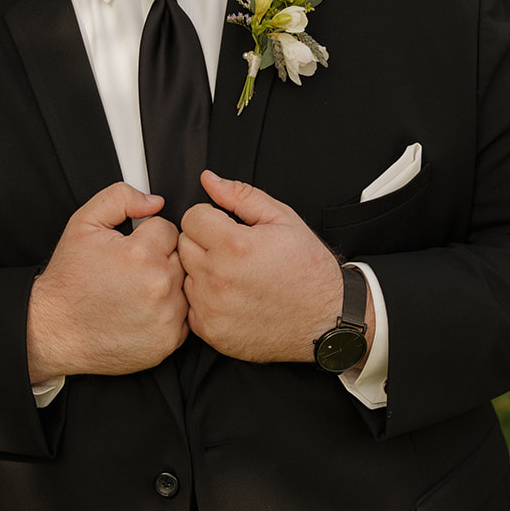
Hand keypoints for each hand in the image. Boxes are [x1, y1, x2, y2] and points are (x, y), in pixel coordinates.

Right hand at [27, 184, 187, 380]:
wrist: (56, 330)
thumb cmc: (69, 281)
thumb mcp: (83, 224)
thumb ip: (120, 198)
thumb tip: (154, 201)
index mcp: (141, 254)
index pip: (168, 229)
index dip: (146, 237)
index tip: (130, 250)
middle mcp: (159, 285)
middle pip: (180, 256)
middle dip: (159, 259)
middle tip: (130, 271)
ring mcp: (167, 316)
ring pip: (184, 285)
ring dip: (166, 285)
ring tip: (135, 292)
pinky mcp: (169, 340)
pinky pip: (184, 316)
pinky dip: (168, 313)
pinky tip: (142, 312)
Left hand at [178, 170, 370, 363]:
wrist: (326, 318)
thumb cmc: (308, 270)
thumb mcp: (282, 219)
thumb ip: (240, 195)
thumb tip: (209, 180)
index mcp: (234, 246)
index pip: (191, 217)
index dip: (211, 217)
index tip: (228, 227)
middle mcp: (218, 279)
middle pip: (183, 244)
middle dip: (204, 241)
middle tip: (234, 251)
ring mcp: (212, 308)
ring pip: (184, 274)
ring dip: (203, 270)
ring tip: (235, 274)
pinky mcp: (211, 331)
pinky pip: (189, 304)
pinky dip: (205, 299)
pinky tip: (231, 296)